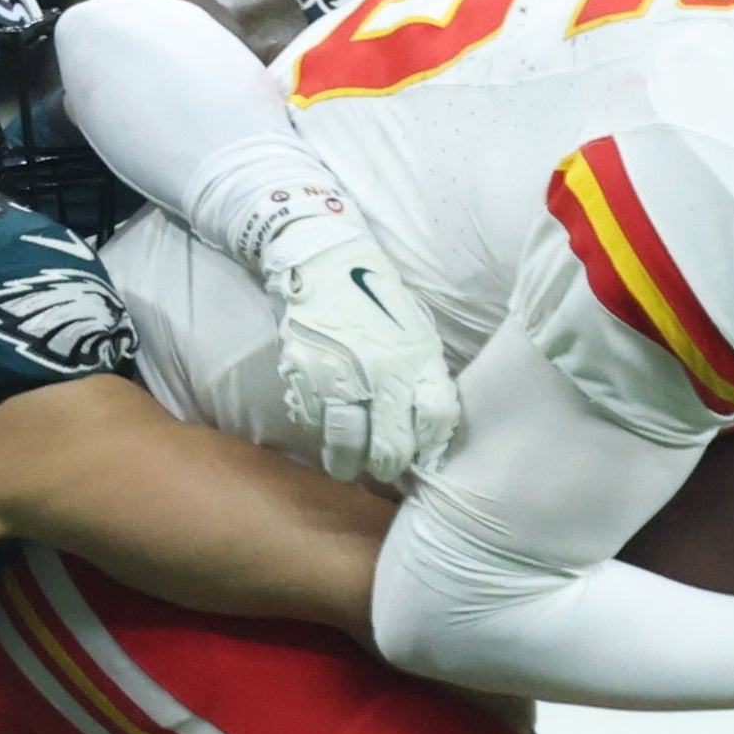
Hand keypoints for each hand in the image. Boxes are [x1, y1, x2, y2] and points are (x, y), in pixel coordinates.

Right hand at [266, 213, 459, 485]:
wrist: (325, 264)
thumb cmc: (379, 301)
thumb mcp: (417, 333)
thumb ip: (425, 380)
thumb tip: (428, 431)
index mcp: (413, 358)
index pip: (433, 420)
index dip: (428, 444)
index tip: (417, 452)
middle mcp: (377, 373)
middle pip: (387, 447)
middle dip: (386, 466)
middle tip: (382, 469)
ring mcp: (335, 378)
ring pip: (344, 444)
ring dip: (347, 460)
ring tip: (349, 464)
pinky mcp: (300, 377)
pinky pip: (311, 422)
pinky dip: (319, 430)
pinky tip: (326, 425)